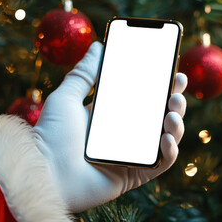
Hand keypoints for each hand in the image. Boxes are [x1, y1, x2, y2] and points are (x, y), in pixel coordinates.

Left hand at [34, 42, 186, 211]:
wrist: (44, 173)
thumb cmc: (51, 136)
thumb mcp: (67, 97)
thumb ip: (84, 73)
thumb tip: (97, 46)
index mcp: (110, 115)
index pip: (142, 97)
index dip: (159, 84)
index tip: (171, 69)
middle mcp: (124, 134)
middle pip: (158, 115)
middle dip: (173, 100)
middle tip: (177, 86)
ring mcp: (131, 154)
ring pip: (166, 137)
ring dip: (176, 123)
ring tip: (172, 112)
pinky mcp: (134, 174)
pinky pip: (160, 164)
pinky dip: (170, 151)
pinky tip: (167, 138)